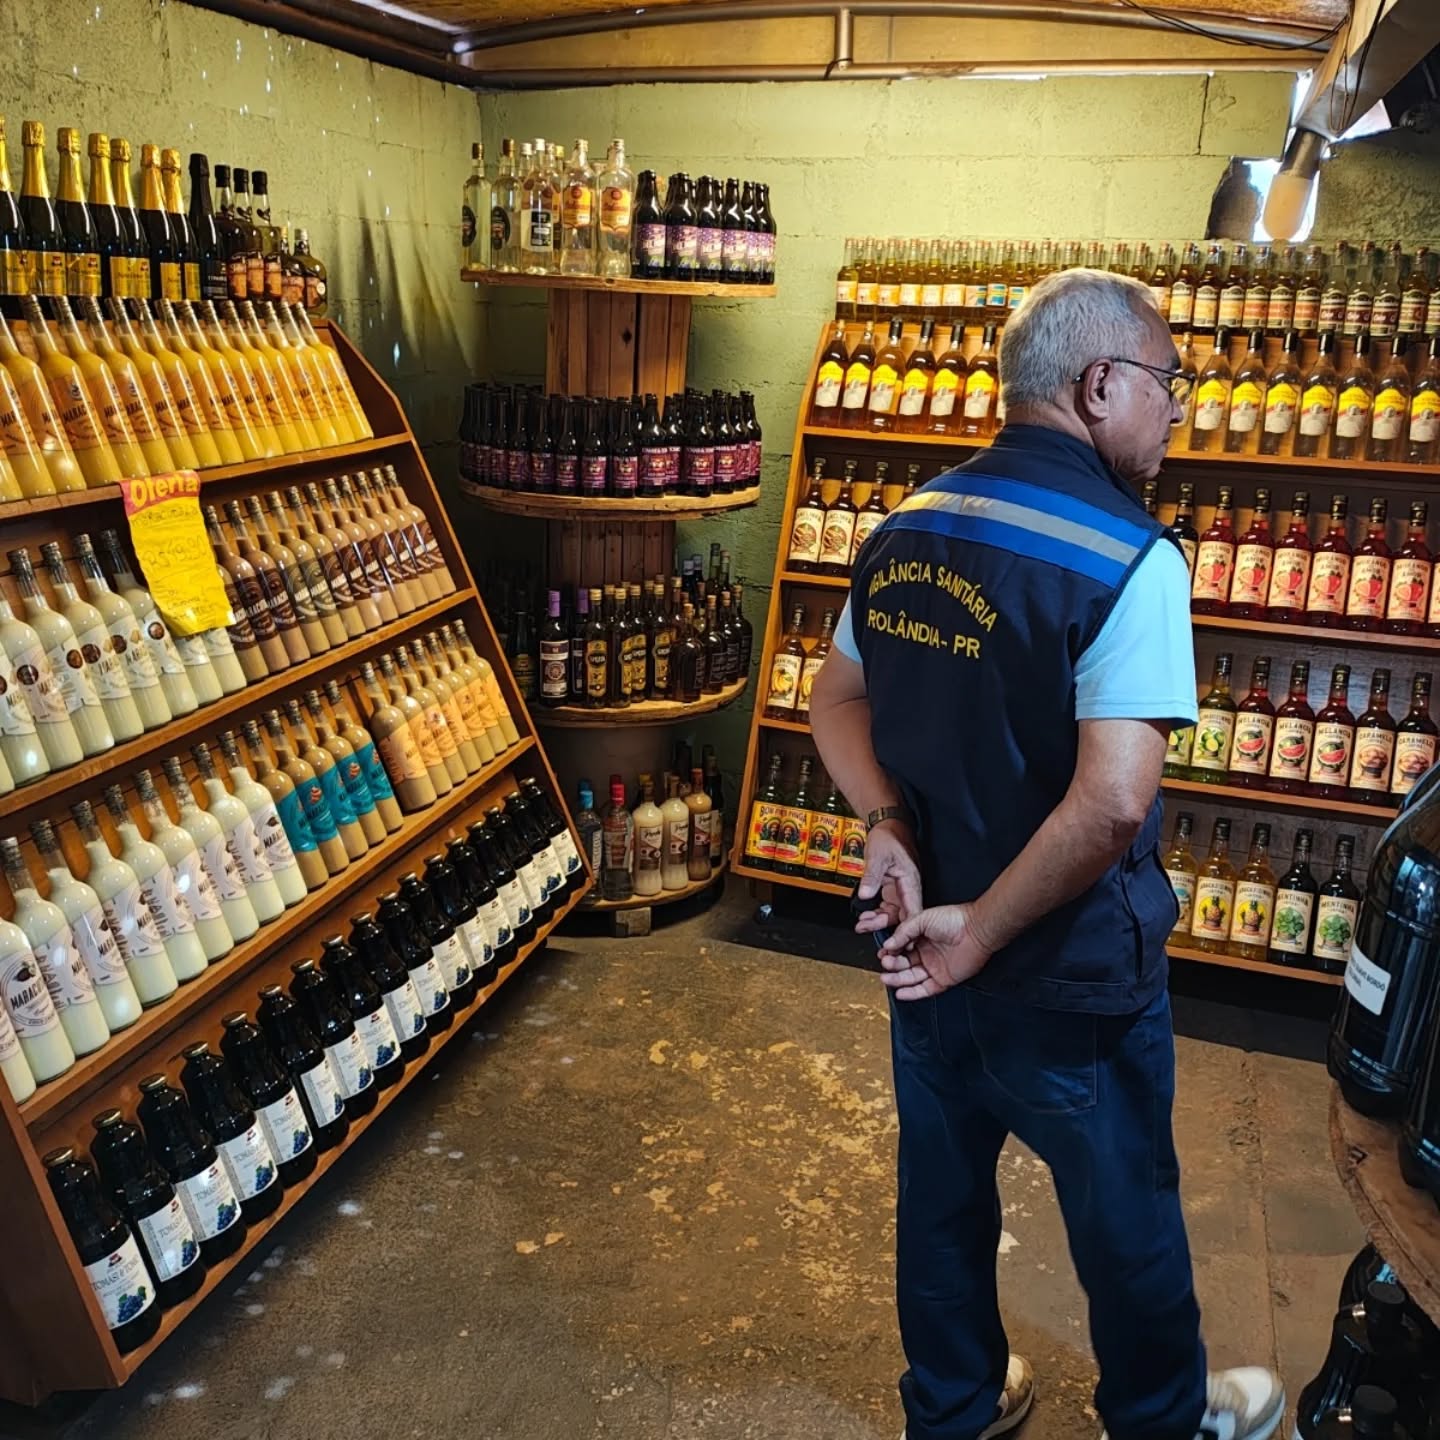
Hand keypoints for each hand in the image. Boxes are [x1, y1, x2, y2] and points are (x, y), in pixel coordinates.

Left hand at [853, 819, 922, 936]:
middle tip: (867, 929)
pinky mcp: (891, 889)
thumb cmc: (888, 837)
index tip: (900, 942)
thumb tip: (865, 895)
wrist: (886, 825)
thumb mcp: (877, 856)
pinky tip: (864, 918)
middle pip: (901, 916)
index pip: (913, 910)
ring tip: (862, 925)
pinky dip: (875, 914)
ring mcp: (899, 890)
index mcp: (911, 882)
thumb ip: (871, 876)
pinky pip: (885, 907)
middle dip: (885, 926)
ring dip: (877, 921)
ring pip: (892, 914)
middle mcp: (908, 889)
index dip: (909, 929)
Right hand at [878, 903, 992, 999]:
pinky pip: (925, 989)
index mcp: (920, 937)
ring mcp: (934, 967)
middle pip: (903, 964)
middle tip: (886, 964)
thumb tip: (888, 944)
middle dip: (892, 965)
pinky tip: (900, 992)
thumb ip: (903, 931)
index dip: (890, 952)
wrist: (976, 930)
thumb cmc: (954, 919)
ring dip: (897, 980)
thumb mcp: (922, 919)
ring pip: (911, 978)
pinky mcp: (943, 980)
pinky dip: (912, 993)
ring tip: (886, 978)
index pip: (900, 948)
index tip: (883, 954)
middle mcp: (926, 953)